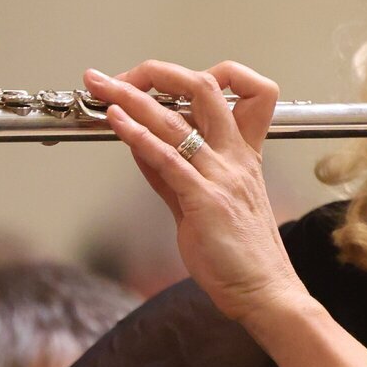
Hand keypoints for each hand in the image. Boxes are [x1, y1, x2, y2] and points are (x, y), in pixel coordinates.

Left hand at [83, 60, 304, 325]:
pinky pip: (169, 159)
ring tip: (102, 86)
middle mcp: (234, 157)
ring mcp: (222, 176)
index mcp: (242, 154)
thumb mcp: (202, 205)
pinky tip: (116, 122)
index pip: (227, 96)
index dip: (186, 81)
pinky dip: (138, 136)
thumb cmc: (240, 257)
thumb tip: (141, 149)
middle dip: (155, 74)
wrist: (264, 292)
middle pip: (202, 90)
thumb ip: (171, 176)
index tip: (148, 82)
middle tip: (115, 77)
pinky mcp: (206, 200)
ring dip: (133, 98)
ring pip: (177, 120)